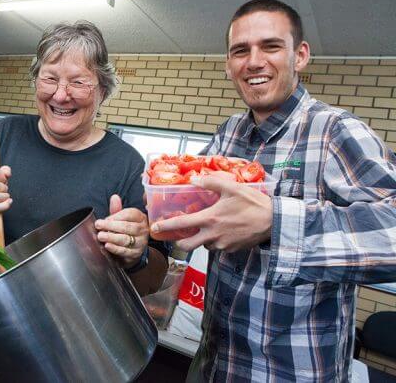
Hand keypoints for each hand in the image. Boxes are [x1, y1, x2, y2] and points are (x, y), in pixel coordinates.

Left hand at [95, 194, 148, 267]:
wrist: (132, 249)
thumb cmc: (125, 231)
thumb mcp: (122, 219)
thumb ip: (117, 210)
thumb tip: (114, 197)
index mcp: (140, 218)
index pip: (129, 214)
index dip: (115, 216)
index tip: (103, 219)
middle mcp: (143, 229)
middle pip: (127, 227)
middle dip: (110, 226)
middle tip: (98, 226)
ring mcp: (141, 242)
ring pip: (125, 239)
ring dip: (111, 237)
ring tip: (100, 236)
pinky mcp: (136, 253)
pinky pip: (125, 251)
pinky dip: (115, 248)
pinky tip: (107, 245)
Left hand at [150, 175, 271, 252]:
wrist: (274, 221)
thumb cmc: (253, 203)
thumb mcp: (232, 188)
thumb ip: (211, 183)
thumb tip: (195, 179)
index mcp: (210, 219)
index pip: (181, 225)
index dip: (165, 227)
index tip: (155, 228)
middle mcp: (213, 235)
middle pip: (187, 245)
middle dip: (179, 241)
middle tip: (177, 235)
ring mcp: (222, 245)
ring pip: (203, 246)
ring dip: (201, 239)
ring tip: (207, 228)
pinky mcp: (231, 250)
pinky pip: (218, 247)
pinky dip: (216, 241)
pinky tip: (223, 231)